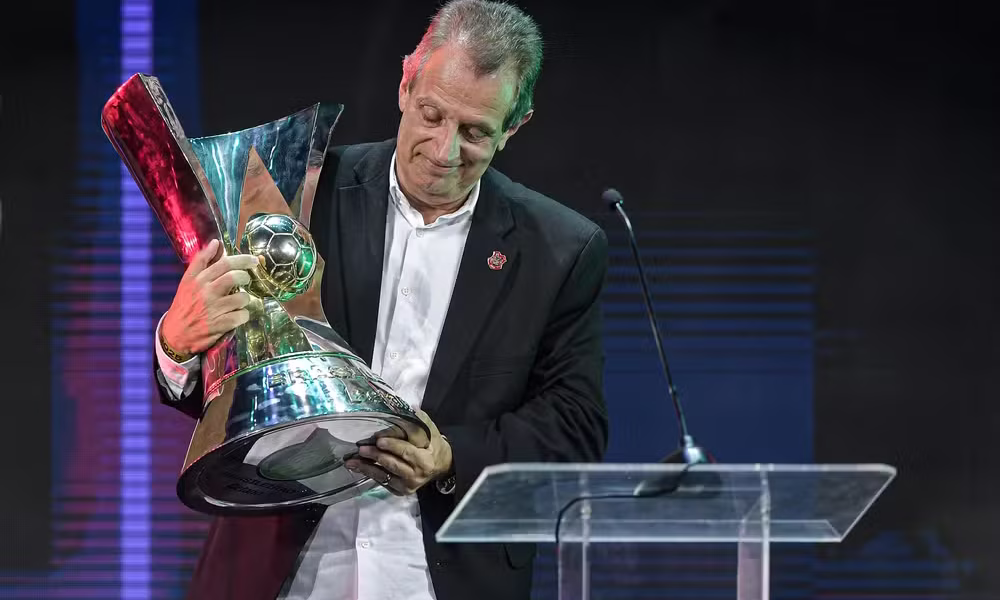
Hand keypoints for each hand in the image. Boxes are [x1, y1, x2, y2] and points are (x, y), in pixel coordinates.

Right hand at [161, 239, 259, 357]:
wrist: (175, 334)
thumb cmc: (185, 304)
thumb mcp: (188, 281)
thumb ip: (202, 262)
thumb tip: (216, 243)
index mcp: (197, 280)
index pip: (223, 263)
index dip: (242, 259)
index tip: (253, 260)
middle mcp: (204, 292)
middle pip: (234, 277)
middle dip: (245, 277)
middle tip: (247, 280)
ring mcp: (212, 309)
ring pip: (242, 298)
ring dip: (245, 299)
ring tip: (239, 301)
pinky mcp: (219, 325)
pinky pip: (241, 315)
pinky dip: (244, 315)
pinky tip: (237, 315)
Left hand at [346, 410, 452, 494]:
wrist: (440, 466)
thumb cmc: (432, 445)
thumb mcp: (431, 432)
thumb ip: (420, 422)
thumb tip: (409, 408)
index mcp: (424, 460)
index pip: (406, 452)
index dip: (393, 446)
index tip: (378, 440)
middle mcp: (415, 475)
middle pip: (393, 465)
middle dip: (376, 456)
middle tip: (361, 449)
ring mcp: (407, 485)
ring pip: (384, 476)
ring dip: (366, 468)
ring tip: (351, 462)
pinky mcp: (399, 491)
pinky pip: (382, 482)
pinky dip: (370, 474)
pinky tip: (358, 467)